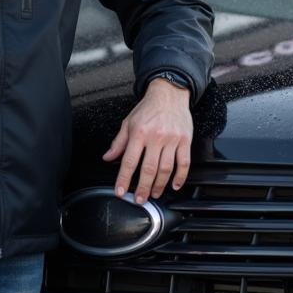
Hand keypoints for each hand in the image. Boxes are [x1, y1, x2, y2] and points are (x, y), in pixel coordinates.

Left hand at [103, 78, 192, 203]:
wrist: (169, 92)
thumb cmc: (148, 108)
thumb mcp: (129, 121)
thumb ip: (119, 141)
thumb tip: (108, 157)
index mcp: (139, 132)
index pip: (129, 161)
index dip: (123, 179)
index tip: (120, 191)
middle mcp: (156, 136)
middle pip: (149, 169)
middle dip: (143, 188)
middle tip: (139, 199)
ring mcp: (172, 139)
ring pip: (166, 169)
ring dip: (160, 186)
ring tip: (155, 194)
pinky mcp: (185, 140)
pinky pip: (184, 162)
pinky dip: (180, 177)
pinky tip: (175, 185)